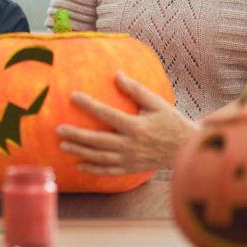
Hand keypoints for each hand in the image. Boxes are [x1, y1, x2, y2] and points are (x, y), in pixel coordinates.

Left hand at [55, 72, 195, 174]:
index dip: (89, 105)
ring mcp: (130, 159)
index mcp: (136, 126)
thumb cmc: (171, 122)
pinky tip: (79, 166)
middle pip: (98, 141)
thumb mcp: (156, 104)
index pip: (107, 114)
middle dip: (77, 135)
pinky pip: (109, 171)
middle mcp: (131, 145)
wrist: (187, 150)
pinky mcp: (131, 169)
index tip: (73, 96)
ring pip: (100, 158)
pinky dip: (93, 170)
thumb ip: (136, 90)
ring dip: (80, 152)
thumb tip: (117, 74)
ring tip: (62, 146)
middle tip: (58, 129)